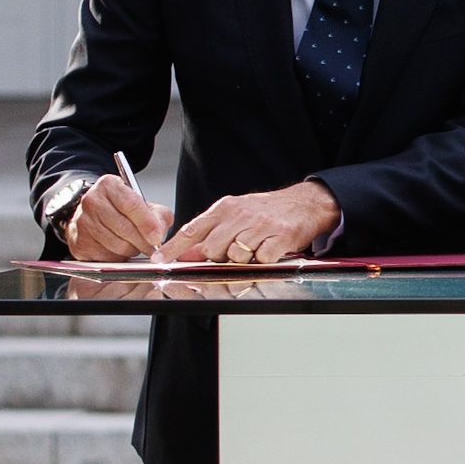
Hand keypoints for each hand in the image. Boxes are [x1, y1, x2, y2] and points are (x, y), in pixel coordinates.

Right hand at [65, 172, 170, 262]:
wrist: (95, 217)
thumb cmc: (121, 210)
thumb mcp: (144, 205)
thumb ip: (158, 216)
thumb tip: (158, 233)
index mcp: (109, 185)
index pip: (131, 204)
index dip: (147, 224)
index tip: (157, 237)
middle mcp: (91, 201)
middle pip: (124, 228)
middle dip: (143, 242)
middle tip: (152, 247)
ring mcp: (82, 222)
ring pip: (116, 245)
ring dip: (131, 250)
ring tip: (134, 245)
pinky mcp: (78, 243)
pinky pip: (106, 257)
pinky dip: (118, 258)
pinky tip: (119, 250)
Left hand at [167, 180, 342, 265]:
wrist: (304, 203)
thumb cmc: (266, 212)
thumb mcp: (235, 216)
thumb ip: (209, 233)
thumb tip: (185, 252)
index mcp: (225, 208)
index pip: (192, 230)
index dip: (173, 247)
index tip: (159, 259)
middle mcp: (240, 215)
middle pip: (212, 248)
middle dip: (219, 257)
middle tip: (234, 250)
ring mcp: (260, 226)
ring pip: (235, 255)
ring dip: (243, 259)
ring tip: (254, 249)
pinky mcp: (279, 237)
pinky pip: (261, 259)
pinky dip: (263, 260)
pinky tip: (269, 250)